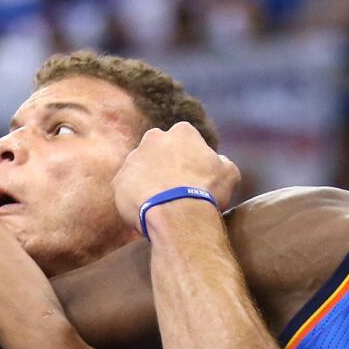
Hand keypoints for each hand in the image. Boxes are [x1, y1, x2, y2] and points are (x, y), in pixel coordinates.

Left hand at [112, 122, 239, 233]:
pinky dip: (134, 199)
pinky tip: (146, 212)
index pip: (185, 140)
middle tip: (174, 189)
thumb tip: (219, 162)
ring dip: (148, 182)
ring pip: (141, 169)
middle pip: (159, 150)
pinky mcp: (119, 180)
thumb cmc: (205, 192)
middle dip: (164, 165)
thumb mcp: (229, 174)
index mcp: (182, 132)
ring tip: (159, 204)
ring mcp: (133, 158)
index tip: (193, 176)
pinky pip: (127, 189)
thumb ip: (222, 162)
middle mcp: (154, 138)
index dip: (190, 159)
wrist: (176, 215)